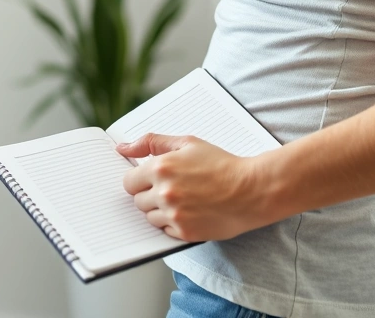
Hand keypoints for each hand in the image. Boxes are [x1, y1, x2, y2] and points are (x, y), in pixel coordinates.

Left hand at [117, 134, 270, 241]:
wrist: (252, 189)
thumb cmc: (221, 164)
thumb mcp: (187, 143)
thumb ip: (151, 142)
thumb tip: (122, 148)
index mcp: (160, 168)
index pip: (128, 182)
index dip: (140, 180)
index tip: (152, 180)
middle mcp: (164, 193)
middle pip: (138, 201)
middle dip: (150, 195)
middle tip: (174, 189)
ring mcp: (174, 214)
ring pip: (149, 217)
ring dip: (160, 210)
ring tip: (184, 200)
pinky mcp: (185, 232)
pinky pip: (165, 230)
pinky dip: (174, 223)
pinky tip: (191, 212)